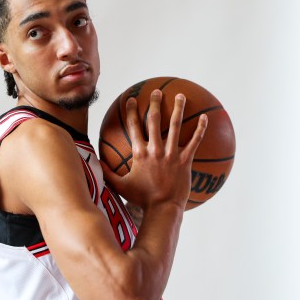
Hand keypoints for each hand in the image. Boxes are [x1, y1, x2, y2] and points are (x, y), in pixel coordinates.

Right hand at [102, 89, 207, 210]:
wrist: (163, 208)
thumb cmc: (142, 198)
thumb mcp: (120, 185)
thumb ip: (107, 173)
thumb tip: (95, 164)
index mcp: (139, 153)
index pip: (134, 126)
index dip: (132, 111)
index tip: (132, 99)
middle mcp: (155, 150)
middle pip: (155, 120)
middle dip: (155, 103)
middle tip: (156, 92)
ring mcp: (171, 154)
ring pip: (176, 126)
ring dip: (178, 108)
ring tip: (180, 95)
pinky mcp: (185, 160)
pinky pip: (195, 141)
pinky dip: (200, 128)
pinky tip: (204, 117)